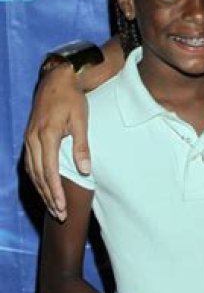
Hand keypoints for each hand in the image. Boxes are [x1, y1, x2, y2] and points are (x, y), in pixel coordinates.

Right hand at [24, 65, 89, 220]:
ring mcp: (28, 138)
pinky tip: (43, 187)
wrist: (57, 79)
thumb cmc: (72, 98)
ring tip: (52, 206)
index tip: (62, 207)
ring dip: (41, 190)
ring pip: (32, 171)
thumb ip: (82, 146)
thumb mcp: (81, 120)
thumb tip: (85, 171)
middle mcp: (33, 139)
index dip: (55, 191)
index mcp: (47, 135)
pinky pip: (29, 163)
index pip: (49, 171)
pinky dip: (36, 178)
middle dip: (48, 196)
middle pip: (39, 175)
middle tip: (59, 214)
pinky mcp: (29, 137)